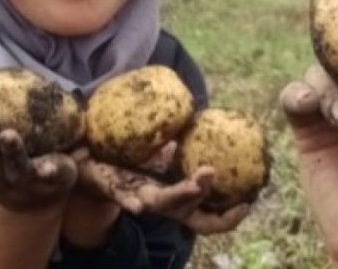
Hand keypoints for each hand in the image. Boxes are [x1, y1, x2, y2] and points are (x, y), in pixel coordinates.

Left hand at [73, 144, 249, 234]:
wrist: (90, 161)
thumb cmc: (129, 157)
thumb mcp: (162, 150)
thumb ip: (182, 143)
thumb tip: (207, 122)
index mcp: (175, 195)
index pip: (206, 215)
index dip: (228, 217)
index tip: (248, 204)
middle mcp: (160, 203)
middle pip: (190, 215)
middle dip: (213, 206)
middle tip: (232, 194)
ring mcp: (139, 198)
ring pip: (164, 205)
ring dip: (184, 196)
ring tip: (199, 183)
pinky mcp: (115, 190)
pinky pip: (125, 197)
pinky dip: (133, 201)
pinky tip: (139, 205)